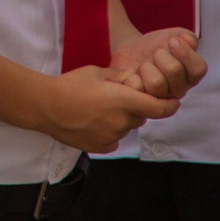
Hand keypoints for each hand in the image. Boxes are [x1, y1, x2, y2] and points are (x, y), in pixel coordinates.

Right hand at [39, 66, 178, 152]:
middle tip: (118, 99)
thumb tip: (136, 77)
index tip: (173, 103)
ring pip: (127, 127)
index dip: (170, 105)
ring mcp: (112, 137)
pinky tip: (93, 121)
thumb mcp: (98, 73)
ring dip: (122, 120)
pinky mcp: (102, 147)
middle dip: (136, 108)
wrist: (46, 107)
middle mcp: (122, 121)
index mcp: (125, 101)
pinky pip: (114, 139)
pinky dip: (110, 131)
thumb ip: (121, 76)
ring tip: (99, 110)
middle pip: (141, 116)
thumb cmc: (70, 86)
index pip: (160, 108)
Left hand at [109, 27, 204, 100]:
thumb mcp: (173, 36)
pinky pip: (138, 88)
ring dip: (146, 67)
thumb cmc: (156, 46)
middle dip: (160, 55)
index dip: (185, 53)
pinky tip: (134, 75)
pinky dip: (132, 76)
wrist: (132, 50)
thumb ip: (187, 36)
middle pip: (174, 70)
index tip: (172, 42)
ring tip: (145, 66)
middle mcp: (178, 90)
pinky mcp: (142, 102)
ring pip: (156, 83)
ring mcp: (160, 98)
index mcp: (191, 76)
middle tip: (155, 55)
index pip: (198, 68)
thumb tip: (189, 41)